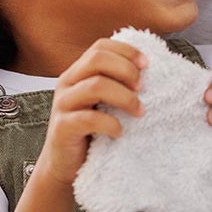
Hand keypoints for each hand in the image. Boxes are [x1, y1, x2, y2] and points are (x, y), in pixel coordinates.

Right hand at [42, 38, 147, 185]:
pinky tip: (120, 131)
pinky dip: (110, 123)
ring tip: (139, 112)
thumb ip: (116, 85)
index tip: (147, 65)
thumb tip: (149, 72)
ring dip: (124, 97)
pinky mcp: (62, 128)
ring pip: (95, 85)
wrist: (65, 165)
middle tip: (142, 88)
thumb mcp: (103, 102)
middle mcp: (67, 83)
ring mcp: (62, 105)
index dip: (126, 51)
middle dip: (126, 70)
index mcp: (78, 72)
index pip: (101, 47)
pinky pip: (88, 119)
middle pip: (97, 59)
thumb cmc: (90, 132)